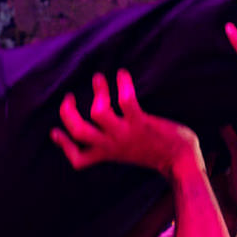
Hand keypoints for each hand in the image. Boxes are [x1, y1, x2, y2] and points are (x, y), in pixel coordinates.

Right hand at [53, 71, 201, 175]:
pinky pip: (125, 101)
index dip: (63, 146)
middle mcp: (113, 145)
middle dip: (68, 112)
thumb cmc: (157, 153)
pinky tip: (122, 74)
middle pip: (79, 131)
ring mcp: (126, 134)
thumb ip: (116, 145)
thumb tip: (108, 129)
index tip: (55, 132)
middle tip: (70, 97)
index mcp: (109, 154)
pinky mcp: (141, 123)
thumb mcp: (130, 154)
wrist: (181, 161)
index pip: (78, 159)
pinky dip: (122, 84)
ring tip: (99, 79)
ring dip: (98, 92)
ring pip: (97, 113)